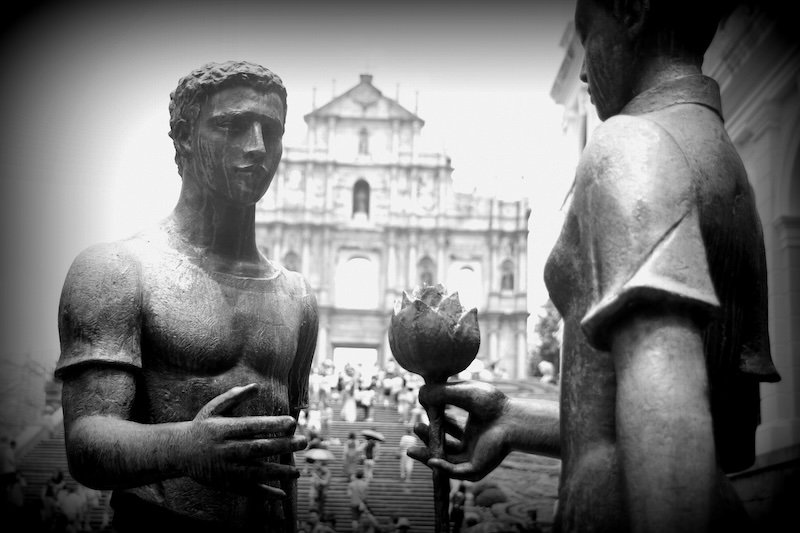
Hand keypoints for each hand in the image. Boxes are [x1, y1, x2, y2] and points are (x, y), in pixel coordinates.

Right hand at [181, 383, 306, 497]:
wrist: (179, 451)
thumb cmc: (203, 425)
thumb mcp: (214, 407)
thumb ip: (235, 396)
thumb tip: (257, 386)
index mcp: (223, 429)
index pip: (252, 426)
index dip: (272, 425)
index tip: (292, 423)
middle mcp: (225, 449)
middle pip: (257, 449)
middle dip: (282, 446)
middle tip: (304, 442)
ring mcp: (226, 469)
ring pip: (255, 472)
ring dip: (278, 473)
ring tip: (297, 472)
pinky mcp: (226, 483)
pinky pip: (247, 490)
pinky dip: (265, 494)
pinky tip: (282, 495)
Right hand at [408, 380, 511, 480]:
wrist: (510, 419)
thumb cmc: (491, 404)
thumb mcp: (461, 393)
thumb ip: (440, 392)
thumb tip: (420, 395)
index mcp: (473, 428)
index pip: (450, 429)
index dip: (436, 422)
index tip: (426, 412)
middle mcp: (474, 444)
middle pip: (444, 447)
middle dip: (427, 441)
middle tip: (414, 430)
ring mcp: (475, 457)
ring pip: (446, 461)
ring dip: (427, 456)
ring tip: (410, 450)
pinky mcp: (476, 469)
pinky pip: (455, 471)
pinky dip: (442, 467)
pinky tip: (432, 460)